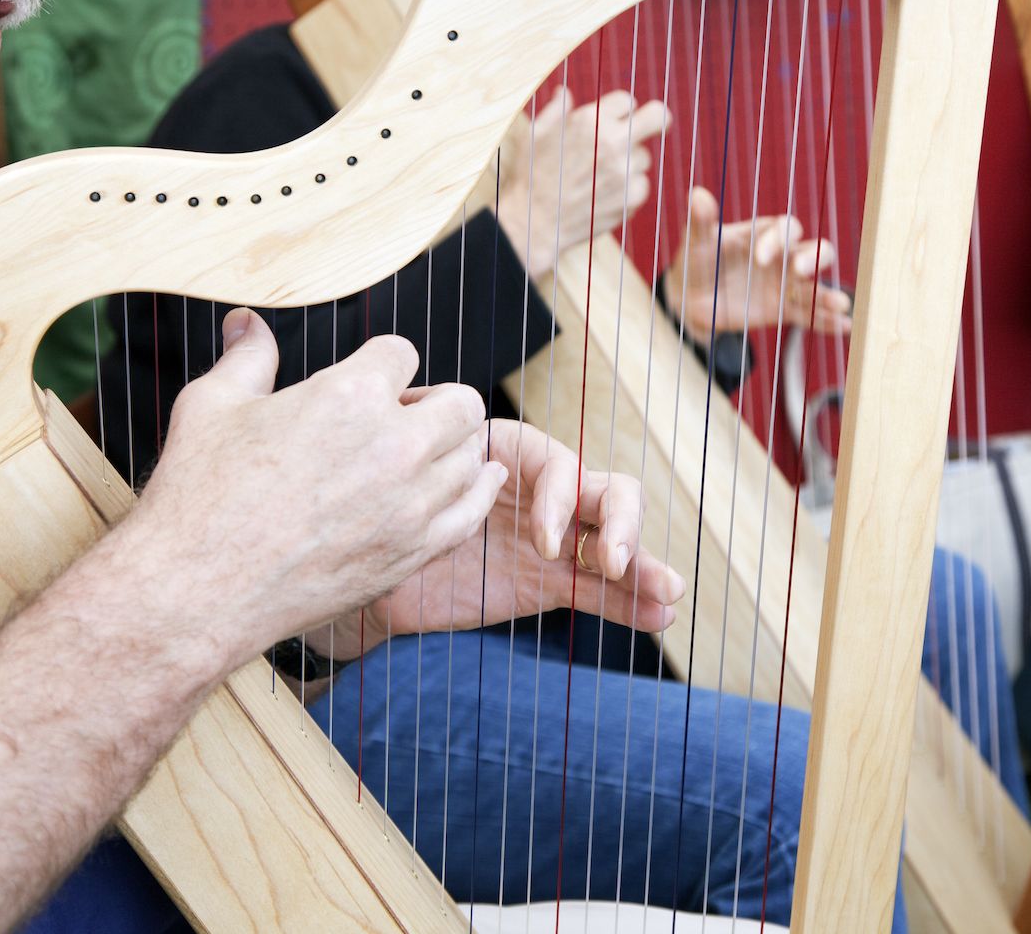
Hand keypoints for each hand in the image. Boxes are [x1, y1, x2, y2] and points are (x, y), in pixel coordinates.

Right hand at [129, 309, 507, 667]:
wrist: (198, 590)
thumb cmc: (198, 496)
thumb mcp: (213, 405)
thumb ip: (247, 358)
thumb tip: (247, 321)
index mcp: (349, 395)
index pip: (403, 353)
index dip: (384, 363)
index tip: (372, 379)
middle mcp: (394, 446)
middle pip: (461, 403)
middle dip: (436, 401)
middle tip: (405, 416)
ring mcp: (411, 503)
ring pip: (473, 457)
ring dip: (454, 447)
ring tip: (425, 454)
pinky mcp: (414, 552)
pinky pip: (472, 513)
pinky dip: (476, 493)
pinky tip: (472, 483)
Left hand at [322, 420, 685, 658]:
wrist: (364, 579)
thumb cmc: (379, 515)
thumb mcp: (401, 485)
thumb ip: (427, 463)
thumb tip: (421, 415)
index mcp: (507, 455)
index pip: (559, 462)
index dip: (562, 499)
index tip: (544, 543)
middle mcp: (538, 492)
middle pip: (603, 494)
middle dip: (619, 526)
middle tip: (612, 564)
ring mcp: (549, 539)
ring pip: (611, 543)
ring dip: (642, 565)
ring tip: (666, 593)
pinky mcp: (548, 583)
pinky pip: (597, 591)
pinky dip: (627, 603)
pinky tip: (657, 615)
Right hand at [499, 86, 670, 277]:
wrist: (536, 224)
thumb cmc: (532, 176)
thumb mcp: (535, 135)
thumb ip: (556, 110)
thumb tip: (564, 92)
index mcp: (590, 120)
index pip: (627, 101)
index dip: (621, 111)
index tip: (617, 120)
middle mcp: (612, 141)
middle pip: (659, 116)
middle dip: (658, 118)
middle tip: (656, 125)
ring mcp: (625, 170)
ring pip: (643, 157)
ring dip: (628, 163)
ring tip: (598, 178)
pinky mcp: (633, 196)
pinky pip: (641, 184)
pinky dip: (627, 189)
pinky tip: (602, 195)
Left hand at [662, 186, 850, 342]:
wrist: (689, 299)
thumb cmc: (696, 261)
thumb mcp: (696, 242)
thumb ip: (700, 221)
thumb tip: (698, 195)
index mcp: (764, 234)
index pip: (784, 229)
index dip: (778, 240)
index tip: (759, 258)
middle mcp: (781, 257)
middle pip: (814, 251)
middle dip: (812, 259)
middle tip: (798, 271)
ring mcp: (784, 285)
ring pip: (816, 286)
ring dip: (828, 295)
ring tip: (840, 305)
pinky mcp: (781, 310)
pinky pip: (808, 316)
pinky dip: (827, 322)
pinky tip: (845, 327)